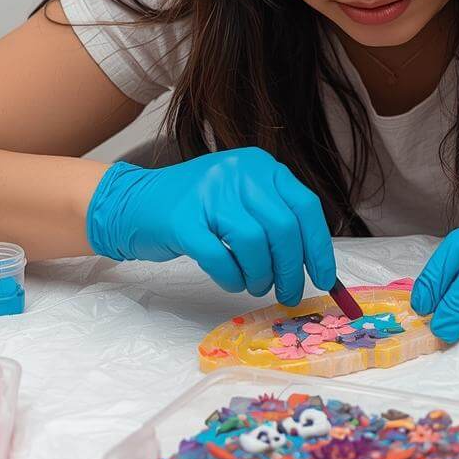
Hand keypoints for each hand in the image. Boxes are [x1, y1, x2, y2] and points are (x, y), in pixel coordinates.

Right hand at [85, 147, 336, 304]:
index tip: (324, 279)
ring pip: (254, 245)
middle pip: (283, 229)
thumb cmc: (194, 208)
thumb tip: (313, 262)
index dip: (318, 248)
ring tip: (253, 285)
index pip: (305, 207)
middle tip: (288, 293)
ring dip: (260, 276)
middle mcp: (237, 173)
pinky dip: (230, 278)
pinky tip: (229, 280)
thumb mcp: (240, 197)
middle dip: (291, 270)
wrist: (134, 203)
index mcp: (259, 165)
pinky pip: (220, 258)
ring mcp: (208, 194)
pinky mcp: (182, 220)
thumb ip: (275, 218)